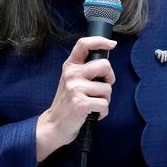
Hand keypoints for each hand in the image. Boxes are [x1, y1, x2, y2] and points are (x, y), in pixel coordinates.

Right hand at [35, 36, 115, 161]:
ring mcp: (75, 88)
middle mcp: (71, 74)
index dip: (100, 41)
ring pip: (107, 89)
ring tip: (92, 104)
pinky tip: (92, 113)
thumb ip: (85, 70)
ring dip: (105, 100)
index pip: (83, 44)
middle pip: (105, 65)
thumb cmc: (68, 103)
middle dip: (110, 79)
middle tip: (101, 89)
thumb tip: (106, 63)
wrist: (55, 125)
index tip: (112, 44)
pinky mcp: (80, 103)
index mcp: (70, 66)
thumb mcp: (71, 81)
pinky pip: (104, 104)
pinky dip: (102, 112)